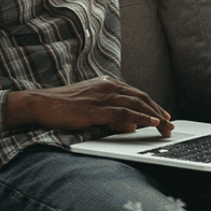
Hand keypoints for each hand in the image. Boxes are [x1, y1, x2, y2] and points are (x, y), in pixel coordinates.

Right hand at [6, 78, 172, 135]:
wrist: (41, 103)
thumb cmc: (63, 106)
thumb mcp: (91, 107)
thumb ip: (111, 113)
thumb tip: (131, 124)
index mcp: (106, 84)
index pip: (136, 94)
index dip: (152, 105)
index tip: (163, 115)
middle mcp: (107, 87)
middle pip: (140, 98)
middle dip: (158, 111)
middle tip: (170, 124)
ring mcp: (101, 97)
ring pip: (135, 104)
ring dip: (153, 116)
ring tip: (164, 126)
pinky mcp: (95, 109)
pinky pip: (122, 113)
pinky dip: (138, 118)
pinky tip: (148, 123)